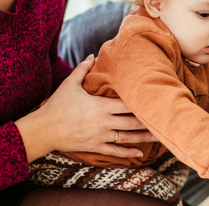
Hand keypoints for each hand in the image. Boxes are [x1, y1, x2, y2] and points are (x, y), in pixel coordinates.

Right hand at [16, 55, 157, 162]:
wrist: (43, 130)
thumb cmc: (56, 106)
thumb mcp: (69, 85)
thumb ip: (82, 70)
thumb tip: (92, 55)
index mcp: (100, 106)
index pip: (127, 104)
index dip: (142, 103)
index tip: (157, 101)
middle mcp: (103, 122)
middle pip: (132, 121)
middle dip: (149, 121)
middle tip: (165, 120)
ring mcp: (100, 136)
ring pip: (127, 137)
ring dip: (144, 138)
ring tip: (160, 137)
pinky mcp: (95, 147)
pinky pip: (115, 151)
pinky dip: (128, 153)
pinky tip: (140, 154)